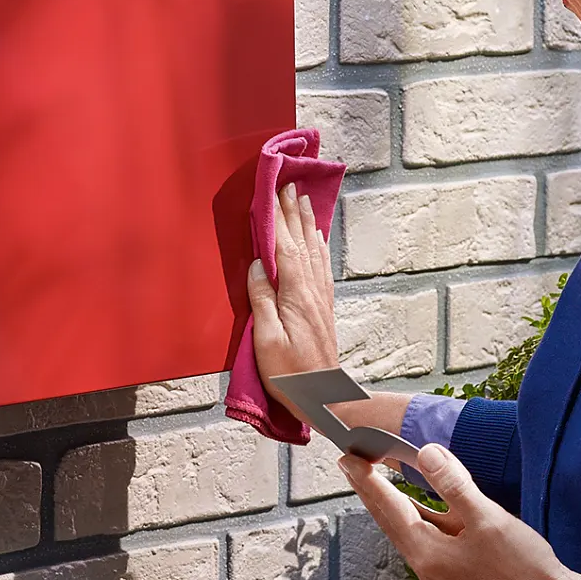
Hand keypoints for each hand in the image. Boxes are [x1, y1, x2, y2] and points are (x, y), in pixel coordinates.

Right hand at [245, 183, 338, 381]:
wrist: (322, 395)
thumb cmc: (289, 373)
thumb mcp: (266, 339)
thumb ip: (262, 300)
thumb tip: (258, 266)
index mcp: (295, 294)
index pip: (284, 247)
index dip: (277, 218)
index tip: (272, 192)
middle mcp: (311, 290)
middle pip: (301, 242)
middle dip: (293, 212)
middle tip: (289, 184)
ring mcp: (319, 297)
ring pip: (313, 250)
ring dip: (307, 223)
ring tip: (304, 200)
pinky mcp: (322, 306)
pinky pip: (320, 265)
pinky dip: (318, 245)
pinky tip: (316, 238)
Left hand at [341, 446, 580, 579]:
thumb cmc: (522, 566)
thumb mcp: (486, 519)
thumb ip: (454, 485)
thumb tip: (426, 453)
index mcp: (426, 554)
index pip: (388, 508)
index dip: (367, 479)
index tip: (347, 455)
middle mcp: (427, 564)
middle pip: (391, 518)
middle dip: (370, 488)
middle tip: (349, 460)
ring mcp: (442, 568)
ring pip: (410, 525)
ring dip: (394, 498)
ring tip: (375, 474)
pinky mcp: (459, 567)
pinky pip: (431, 532)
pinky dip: (421, 510)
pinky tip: (420, 498)